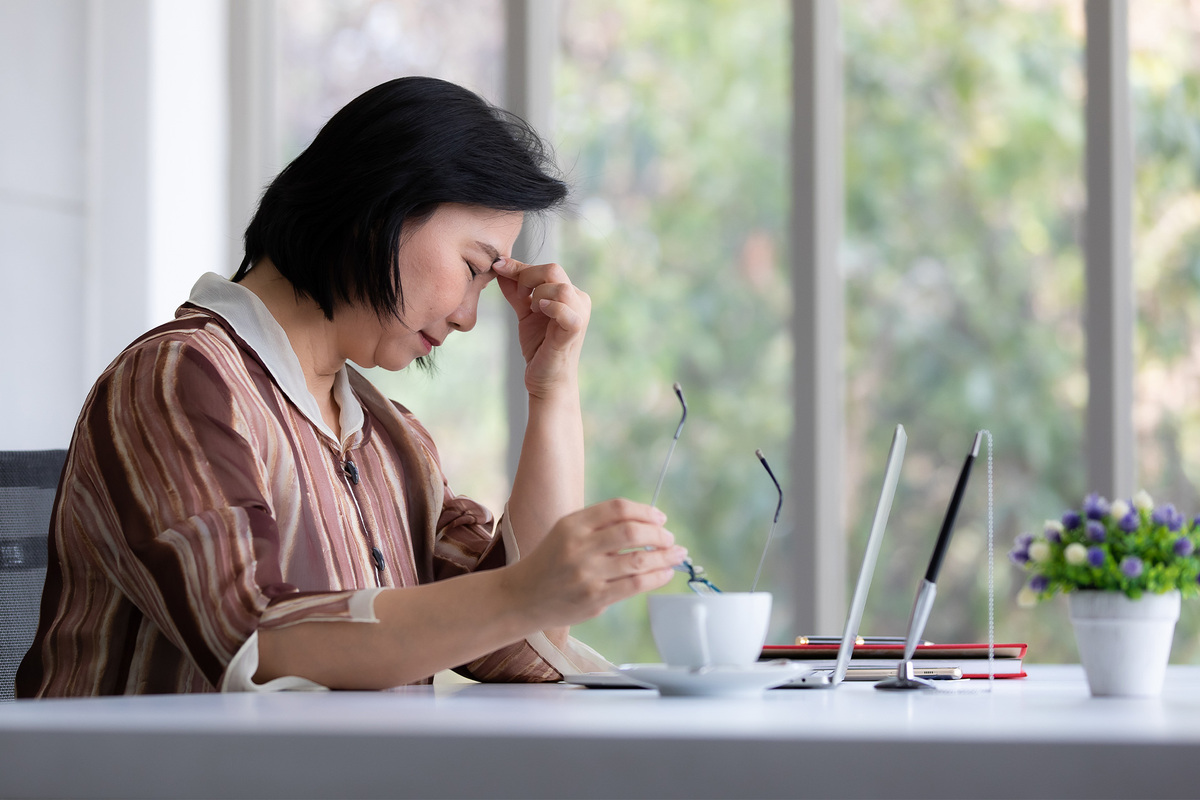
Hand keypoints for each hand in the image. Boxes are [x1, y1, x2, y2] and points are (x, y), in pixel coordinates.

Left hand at [493, 258, 591, 398]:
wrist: (546, 381)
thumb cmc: (540, 348)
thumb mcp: (525, 314)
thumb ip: (516, 292)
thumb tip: (500, 268)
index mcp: (570, 294)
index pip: (547, 269)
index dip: (520, 266)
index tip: (497, 266)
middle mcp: (579, 300)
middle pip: (553, 270)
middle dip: (527, 277)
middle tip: (517, 295)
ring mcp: (580, 314)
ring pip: (559, 287)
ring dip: (537, 293)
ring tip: (530, 309)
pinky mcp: (575, 329)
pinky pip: (566, 309)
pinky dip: (550, 306)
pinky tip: (538, 310)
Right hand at [501, 498, 686, 629]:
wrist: (523, 597)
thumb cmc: (550, 561)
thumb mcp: (566, 532)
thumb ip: (599, 525)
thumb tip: (646, 523)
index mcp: (572, 524)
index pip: (618, 509)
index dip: (645, 511)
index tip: (660, 518)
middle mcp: (579, 547)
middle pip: (632, 532)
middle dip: (659, 533)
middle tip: (670, 538)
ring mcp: (587, 574)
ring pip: (638, 560)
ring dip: (665, 556)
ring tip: (677, 554)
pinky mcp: (595, 599)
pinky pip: (635, 585)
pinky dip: (656, 577)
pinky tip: (665, 573)